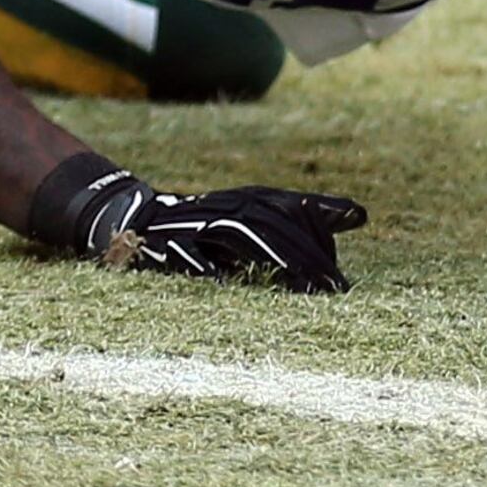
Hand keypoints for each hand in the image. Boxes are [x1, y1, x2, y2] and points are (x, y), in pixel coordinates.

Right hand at [32, 158, 366, 292]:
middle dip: (307, 253)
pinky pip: (189, 257)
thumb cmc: (199, 230)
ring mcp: (193, 225)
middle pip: (272, 223)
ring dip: (274, 260)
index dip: (322, 217)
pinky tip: (229, 285)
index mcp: (243, 200)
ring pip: (239, 235)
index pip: (289, 205)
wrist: (126, 220)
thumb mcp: (247, 222)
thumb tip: (359, 215)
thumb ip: (296, 223)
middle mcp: (222, 207)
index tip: (356, 225)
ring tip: (303, 287)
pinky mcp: (166, 247)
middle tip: (336, 286)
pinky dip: (209, 267)